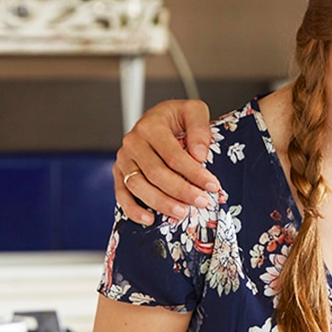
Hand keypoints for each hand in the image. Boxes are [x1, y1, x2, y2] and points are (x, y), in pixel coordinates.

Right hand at [115, 99, 217, 225]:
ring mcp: (124, 159)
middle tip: (202, 201)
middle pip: (156, 173)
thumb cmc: (176, 119)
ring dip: (161, 203)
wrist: (157, 120)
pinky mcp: (119, 173)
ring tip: (182, 212)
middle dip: (181, 191)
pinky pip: (122, 195)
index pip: (173, 155)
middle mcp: (133, 142)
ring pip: (138, 186)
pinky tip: (150, 220)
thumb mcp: (193, 111)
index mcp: (150, 126)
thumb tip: (199, 155)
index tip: (212, 185)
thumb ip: (199, 128)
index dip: (194, 173)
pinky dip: (133, 210)